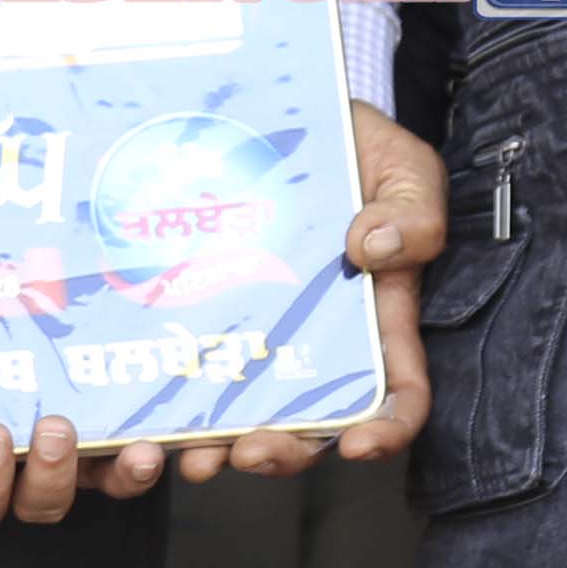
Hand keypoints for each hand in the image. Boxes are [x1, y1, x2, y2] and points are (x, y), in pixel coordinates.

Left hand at [172, 102, 445, 487]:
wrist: (291, 113)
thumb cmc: (359, 147)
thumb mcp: (403, 169)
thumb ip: (414, 211)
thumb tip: (375, 250)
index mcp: (378, 313)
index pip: (396, 388)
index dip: (385, 428)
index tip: (357, 445)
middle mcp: (320, 334)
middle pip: (313, 418)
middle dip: (285, 450)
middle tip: (250, 453)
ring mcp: (261, 323)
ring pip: (247, 405)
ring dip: (223, 443)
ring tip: (197, 454)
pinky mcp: (209, 304)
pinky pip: (193, 361)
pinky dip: (175, 397)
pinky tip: (152, 412)